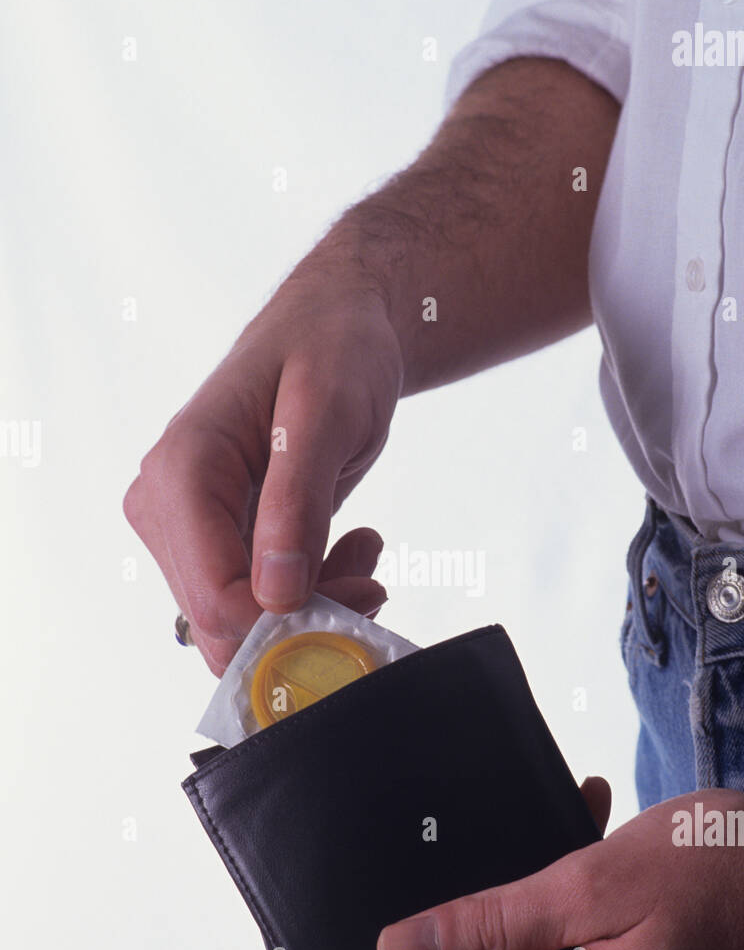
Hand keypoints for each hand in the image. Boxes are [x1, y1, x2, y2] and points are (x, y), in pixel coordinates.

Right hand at [123, 268, 401, 673]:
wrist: (332, 325)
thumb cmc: (330, 347)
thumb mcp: (327, 414)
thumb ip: (298, 503)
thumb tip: (276, 594)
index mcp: (182, 474)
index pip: (217, 600)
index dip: (290, 623)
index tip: (361, 595)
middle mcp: (165, 508)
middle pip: (224, 623)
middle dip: (306, 620)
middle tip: (371, 576)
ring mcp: (184, 529)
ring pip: (241, 622)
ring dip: (314, 607)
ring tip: (363, 549)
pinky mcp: (211, 541)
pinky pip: (252, 603)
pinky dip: (307, 595)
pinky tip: (345, 550)